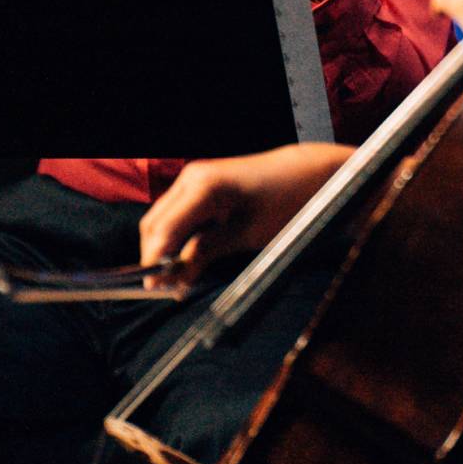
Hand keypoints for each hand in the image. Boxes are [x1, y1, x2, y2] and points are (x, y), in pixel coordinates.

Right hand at [137, 142, 352, 288]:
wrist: (308, 175)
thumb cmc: (286, 201)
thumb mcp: (247, 234)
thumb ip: (207, 252)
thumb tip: (176, 277)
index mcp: (202, 186)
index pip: (162, 229)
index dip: (154, 260)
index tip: (154, 288)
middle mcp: (192, 178)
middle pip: (155, 223)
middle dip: (155, 255)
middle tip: (164, 288)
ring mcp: (196, 179)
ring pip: (164, 219)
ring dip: (165, 247)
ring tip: (176, 279)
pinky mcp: (203, 186)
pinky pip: (179, 214)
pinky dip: (178, 236)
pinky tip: (187, 259)